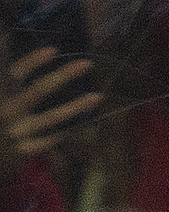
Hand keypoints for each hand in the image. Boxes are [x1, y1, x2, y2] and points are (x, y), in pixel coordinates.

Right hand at [2, 47, 100, 174]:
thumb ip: (7, 81)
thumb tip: (6, 42)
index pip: (15, 74)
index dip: (32, 61)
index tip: (54, 50)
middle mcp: (7, 111)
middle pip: (39, 90)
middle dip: (63, 76)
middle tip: (87, 64)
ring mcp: (17, 132)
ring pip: (52, 118)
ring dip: (76, 106)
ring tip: (98, 96)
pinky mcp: (23, 151)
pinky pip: (50, 140)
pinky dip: (61, 132)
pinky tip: (73, 126)